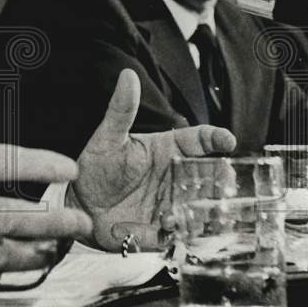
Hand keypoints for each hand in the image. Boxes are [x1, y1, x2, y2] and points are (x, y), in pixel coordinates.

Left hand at [69, 69, 236, 250]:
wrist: (80, 203)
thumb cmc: (97, 165)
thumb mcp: (108, 137)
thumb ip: (121, 109)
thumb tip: (128, 75)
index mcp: (169, 150)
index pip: (200, 140)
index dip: (216, 138)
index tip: (227, 140)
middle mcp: (178, 177)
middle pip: (211, 175)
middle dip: (222, 178)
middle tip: (223, 179)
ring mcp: (175, 203)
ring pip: (205, 206)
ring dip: (210, 208)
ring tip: (209, 209)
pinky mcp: (165, 230)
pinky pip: (184, 232)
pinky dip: (186, 231)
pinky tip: (175, 226)